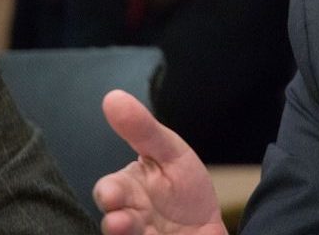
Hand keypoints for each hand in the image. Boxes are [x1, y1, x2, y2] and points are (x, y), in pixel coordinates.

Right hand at [94, 90, 225, 234]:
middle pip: (115, 222)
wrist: (208, 229)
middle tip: (120, 220)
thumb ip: (142, 130)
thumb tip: (112, 97)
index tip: (113, 193)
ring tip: (129, 227)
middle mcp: (130, 218)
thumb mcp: (170, 153)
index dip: (110, 193)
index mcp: (128, 190)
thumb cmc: (183, 189)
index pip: (110, 190)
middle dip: (117, 222)